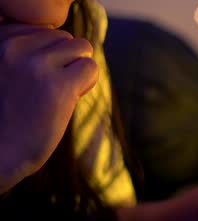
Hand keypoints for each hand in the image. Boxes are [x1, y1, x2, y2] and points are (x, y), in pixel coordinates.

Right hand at [0, 23, 97, 189]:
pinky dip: (88, 82)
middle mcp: (13, 47)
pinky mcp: (57, 86)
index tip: (36, 80)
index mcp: (0, 40)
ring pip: (82, 48)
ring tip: (61, 93)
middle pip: (65, 38)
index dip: (50, 56)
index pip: (44, 31)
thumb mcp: (8, 70)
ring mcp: (35, 65)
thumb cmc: (6, 114)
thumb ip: (29, 51)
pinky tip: (71, 98)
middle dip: (66, 62)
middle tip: (50, 89)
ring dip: (79, 70)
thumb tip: (71, 42)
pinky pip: (90, 67)